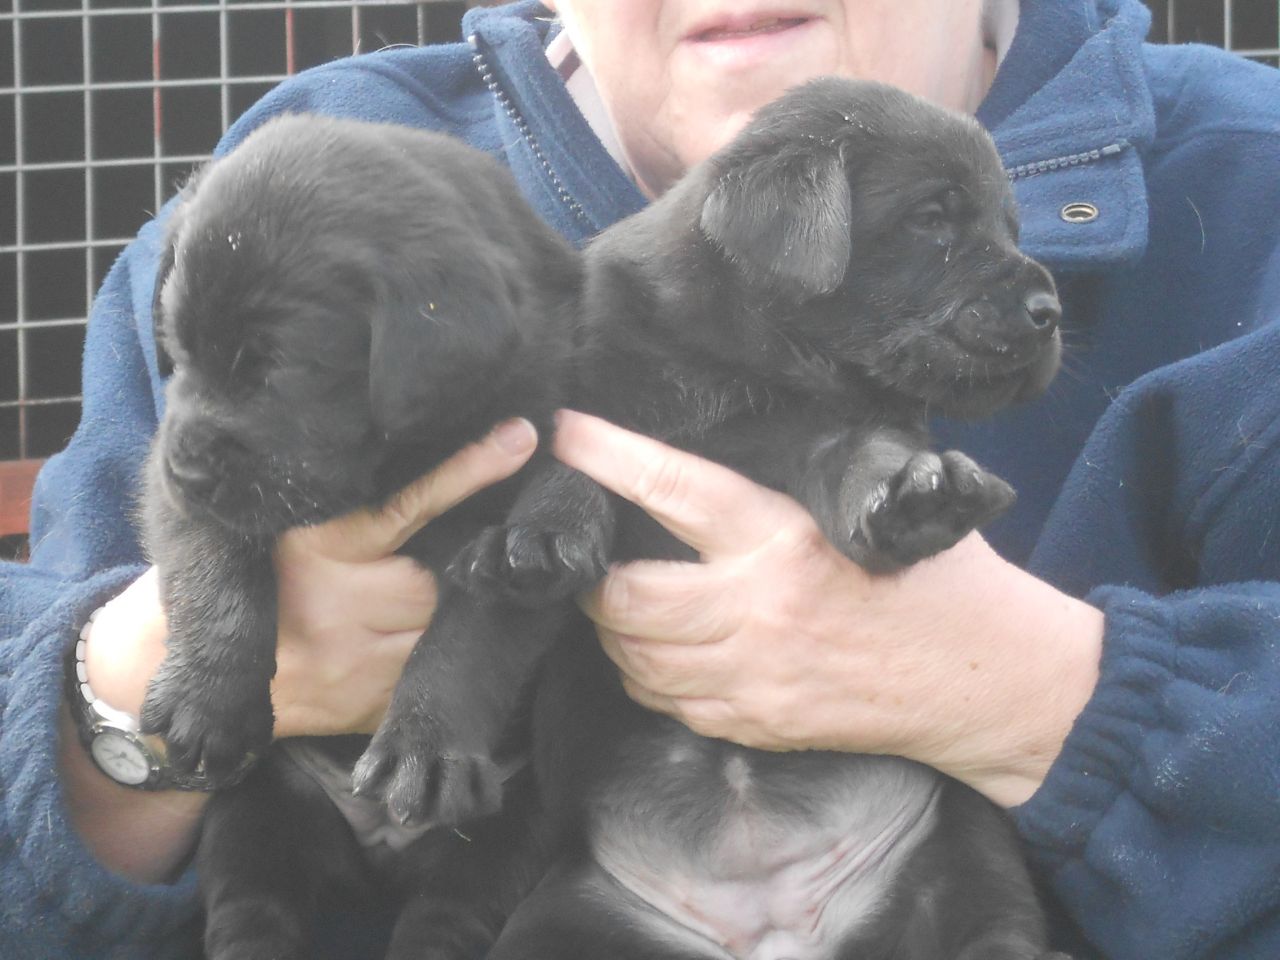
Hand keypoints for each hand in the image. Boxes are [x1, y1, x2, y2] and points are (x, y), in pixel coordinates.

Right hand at [66, 418, 536, 881]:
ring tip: (461, 596)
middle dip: (464, 564)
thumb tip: (419, 447)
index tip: (518, 438)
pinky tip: (439, 645)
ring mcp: (353, 665)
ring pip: (443, 631)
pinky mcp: (364, 709)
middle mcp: (337, 605)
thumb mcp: (279, 524)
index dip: (465, 472)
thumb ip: (341, 500)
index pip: (407, 505)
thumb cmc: (241, 571)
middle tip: (486, 543)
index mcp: (315, 546)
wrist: (173, 663)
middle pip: (440, 579)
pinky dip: (439, 657)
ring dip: (460, 615)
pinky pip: (427, 676)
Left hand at [553, 410, 1102, 806]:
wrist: (986, 680)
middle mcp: (757, 609)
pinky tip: (656, 649)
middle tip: (588, 551)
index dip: (609, 457)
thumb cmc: (937, 578)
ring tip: (617, 598)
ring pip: (636, 656)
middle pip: (626, 596)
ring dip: (612, 625)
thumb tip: (721, 445)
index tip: (569, 433)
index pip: (674, 488)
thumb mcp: (874, 507)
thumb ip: (798, 481)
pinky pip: (667, 701)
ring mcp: (753, 677)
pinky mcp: (757, 724)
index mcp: (785, 537)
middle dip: (591, 574)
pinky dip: (646, 672)